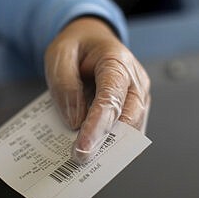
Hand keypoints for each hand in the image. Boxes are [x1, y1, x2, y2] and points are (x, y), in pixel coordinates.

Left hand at [45, 17, 150, 162]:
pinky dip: (112, 141)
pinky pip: (128, 129)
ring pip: (132, 127)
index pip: (111, 97)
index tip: (83, 148)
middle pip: (128, 117)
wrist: (91, 39)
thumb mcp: (59, 54)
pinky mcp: (135, 107)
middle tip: (79, 159)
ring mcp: (138, 94)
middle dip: (105, 142)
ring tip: (84, 157)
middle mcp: (135, 79)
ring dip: (110, 144)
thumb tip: (76, 120)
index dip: (98, 125)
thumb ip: (65, 84)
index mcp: (116, 60)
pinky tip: (93, 149)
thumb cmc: (77, 46)